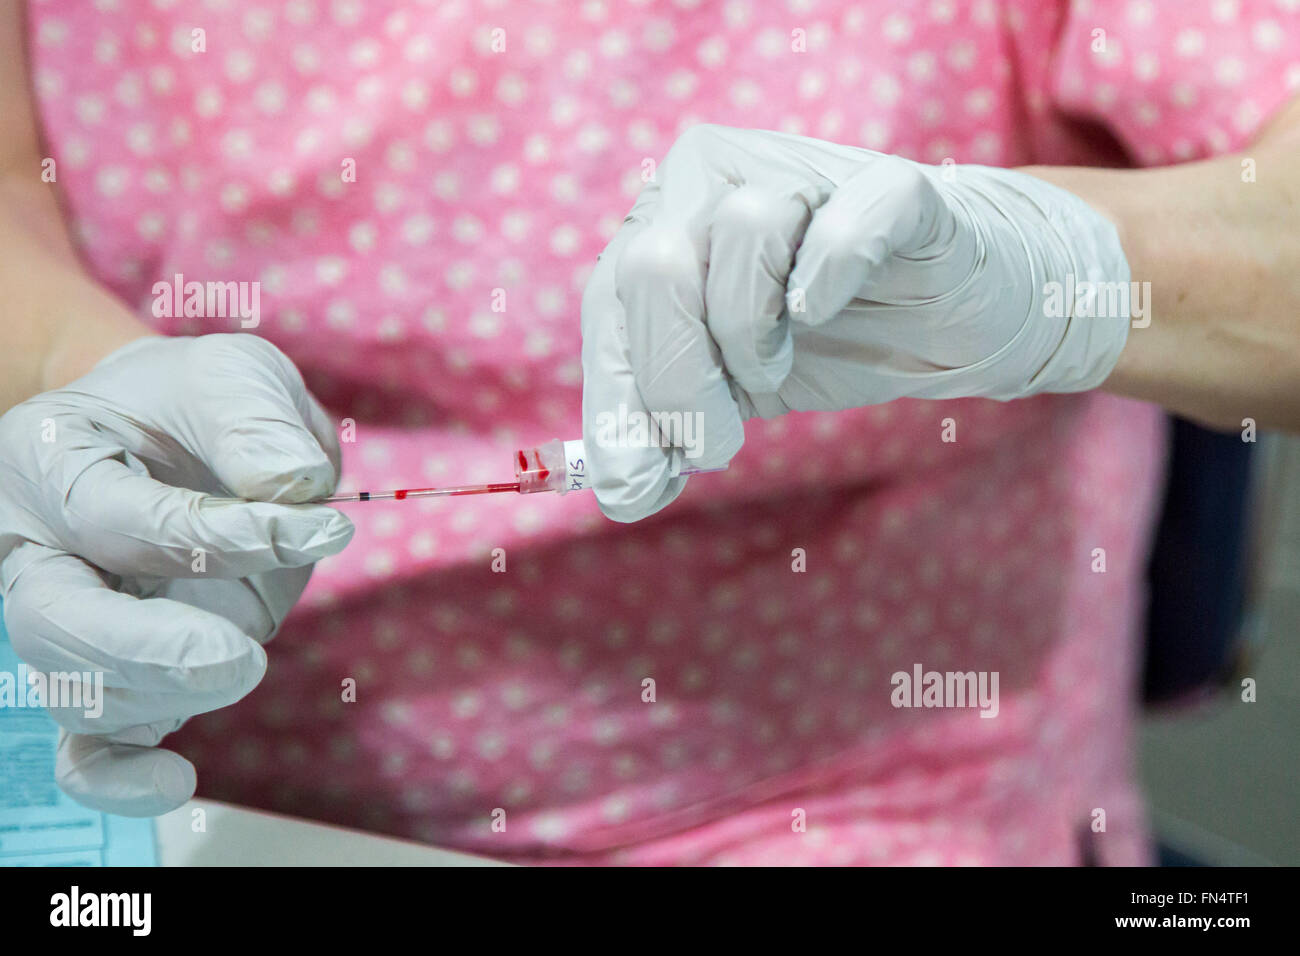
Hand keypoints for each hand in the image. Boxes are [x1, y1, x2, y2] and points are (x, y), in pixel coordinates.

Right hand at [0, 334, 353, 815]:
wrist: (178, 433)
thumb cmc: (200, 404)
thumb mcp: (235, 377)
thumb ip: (256, 421)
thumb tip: (295, 487)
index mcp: (48, 459)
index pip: (120, 518)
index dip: (223, 535)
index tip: (319, 524)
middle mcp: (36, 547)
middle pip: (60, 626)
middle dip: (156, 650)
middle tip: (242, 657)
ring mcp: (69, 618)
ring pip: (84, 693)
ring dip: (176, 691)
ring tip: (244, 657)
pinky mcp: (111, 672)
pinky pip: (89, 745)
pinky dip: (121, 776)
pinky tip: (176, 780)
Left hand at [581, 125, 1130, 520]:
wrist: (951, 318)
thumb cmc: (825, 344)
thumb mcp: (726, 390)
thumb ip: (665, 427)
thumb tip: (621, 494)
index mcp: (662, 221)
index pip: (608, 305)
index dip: (619, 400)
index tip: (636, 488)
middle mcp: (715, 177)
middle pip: (657, 266)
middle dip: (679, 381)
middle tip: (719, 445)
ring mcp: (803, 169)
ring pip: (742, 233)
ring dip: (751, 333)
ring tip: (776, 372)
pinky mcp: (892, 188)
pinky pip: (845, 222)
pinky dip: (827, 276)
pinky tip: (821, 313)